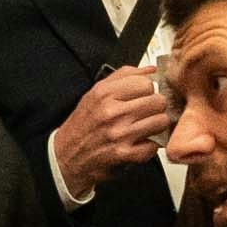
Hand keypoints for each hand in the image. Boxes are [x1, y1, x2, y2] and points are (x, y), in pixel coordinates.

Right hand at [52, 62, 174, 193]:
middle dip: (156, 107)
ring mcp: (119, 134)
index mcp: (104, 94)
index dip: (148, 90)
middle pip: (158, 101)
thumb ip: (123, 77)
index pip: (146, 83)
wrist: (66, 157)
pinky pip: (153, 146)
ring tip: (144, 127)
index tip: (143, 96)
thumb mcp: (95, 94)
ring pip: (161, 121)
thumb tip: (150, 70)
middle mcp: (111, 112)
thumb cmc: (83, 126)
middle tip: (146, 113)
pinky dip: (149, 146)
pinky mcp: (124, 154)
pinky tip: (138, 143)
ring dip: (156, 126)